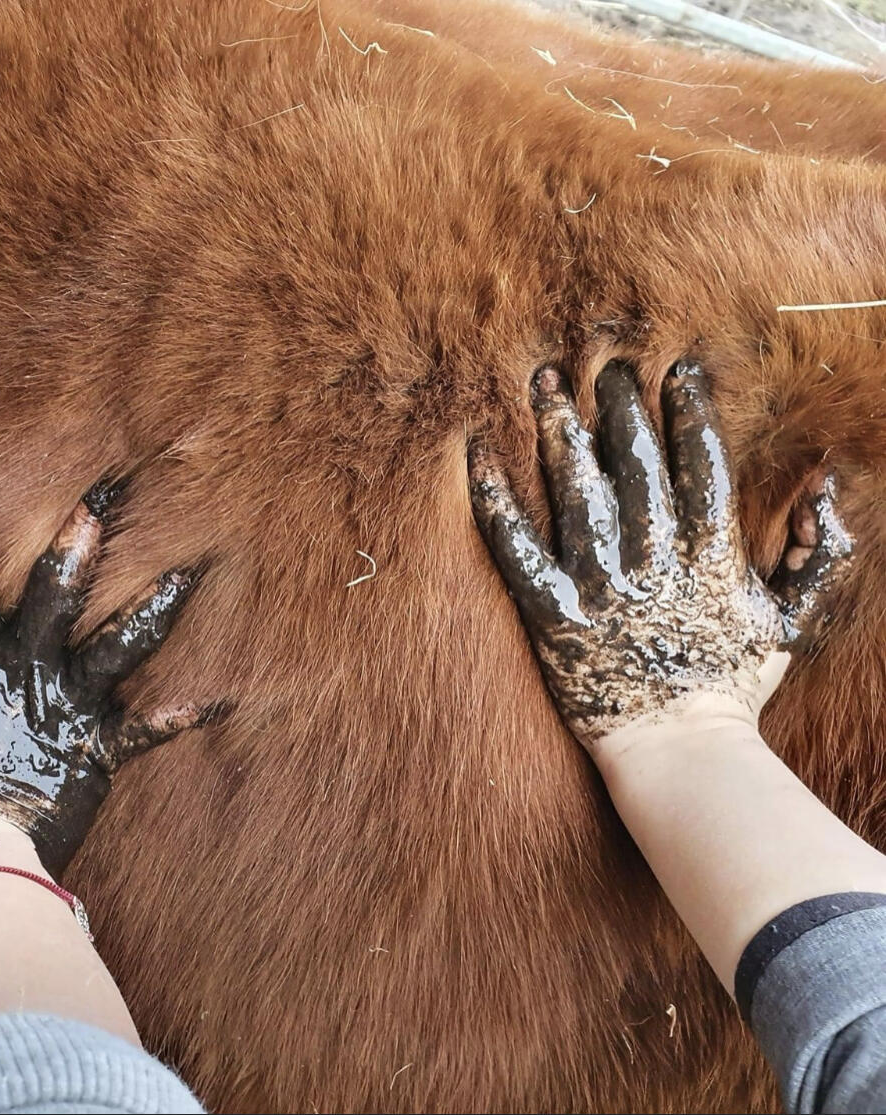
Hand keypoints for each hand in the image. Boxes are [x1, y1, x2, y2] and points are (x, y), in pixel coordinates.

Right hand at [0, 480, 223, 875]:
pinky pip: (148, 729)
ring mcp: (69, 711)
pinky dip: (183, 713)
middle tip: (103, 503)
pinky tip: (223, 695)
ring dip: (150, 607)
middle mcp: (27, 679)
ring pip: (116, 648)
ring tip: (184, 571)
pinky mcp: (98, 749)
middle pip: (55, 604)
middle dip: (77, 550)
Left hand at [469, 359, 852, 756]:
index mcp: (711, 554)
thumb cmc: (733, 685)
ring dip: (558, 429)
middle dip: (619, 406)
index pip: (701, 463)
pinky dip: (495, 499)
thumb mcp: (790, 620)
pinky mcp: (553, 612)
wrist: (678, 750)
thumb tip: (827, 489)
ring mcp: (600, 585)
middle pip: (634, 462)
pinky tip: (479, 454)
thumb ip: (815, 556)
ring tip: (544, 381)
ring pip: (576, 489)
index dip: (688, 410)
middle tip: (604, 365)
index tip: (675, 369)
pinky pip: (516, 547)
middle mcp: (655, 559)